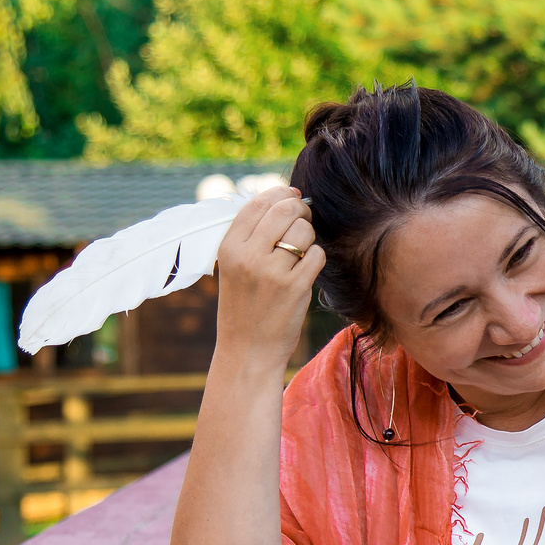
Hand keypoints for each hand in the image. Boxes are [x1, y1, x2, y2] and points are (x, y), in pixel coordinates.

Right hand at [212, 187, 324, 369]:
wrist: (247, 350)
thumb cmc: (244, 306)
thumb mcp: (234, 267)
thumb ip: (252, 235)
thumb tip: (287, 199)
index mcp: (229, 247)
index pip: (258, 203)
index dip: (280, 193)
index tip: (293, 196)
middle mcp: (248, 255)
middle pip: (284, 210)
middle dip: (300, 210)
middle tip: (304, 219)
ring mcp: (272, 272)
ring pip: (303, 231)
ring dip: (308, 237)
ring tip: (300, 252)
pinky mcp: (295, 287)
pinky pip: (316, 254)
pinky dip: (316, 259)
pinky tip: (306, 270)